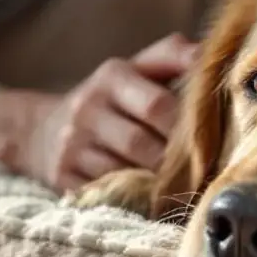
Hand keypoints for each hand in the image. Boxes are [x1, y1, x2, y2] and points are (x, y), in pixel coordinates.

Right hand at [20, 32, 198, 193]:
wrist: (44, 131)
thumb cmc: (112, 99)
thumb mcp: (138, 68)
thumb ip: (174, 56)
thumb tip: (210, 55)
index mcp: (112, 75)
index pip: (158, 105)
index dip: (189, 128)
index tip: (213, 142)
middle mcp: (87, 108)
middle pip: (142, 144)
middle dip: (175, 162)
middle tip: (201, 173)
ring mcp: (71, 146)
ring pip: (125, 174)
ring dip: (157, 185)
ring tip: (182, 189)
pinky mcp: (63, 178)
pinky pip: (106, 195)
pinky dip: (133, 200)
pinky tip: (150, 200)